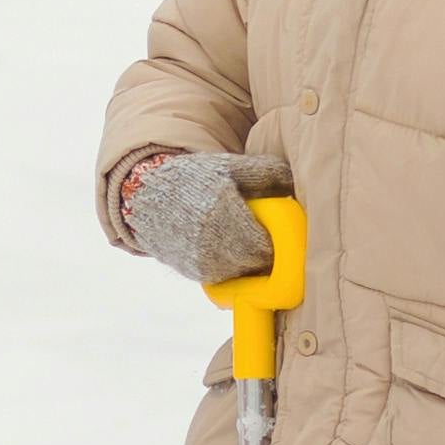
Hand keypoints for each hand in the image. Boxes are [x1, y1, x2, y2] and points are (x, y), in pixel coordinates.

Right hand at [119, 149, 290, 283]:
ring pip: (243, 274)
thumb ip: (266, 172)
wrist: (148, 197)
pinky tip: (231, 248)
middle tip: (272, 239)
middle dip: (268, 253)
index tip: (282, 232)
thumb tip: (296, 185)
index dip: (278, 241)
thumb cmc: (195, 178)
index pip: (264, 243)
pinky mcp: (194, 273)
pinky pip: (227, 278)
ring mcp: (200, 261)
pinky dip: (235, 267)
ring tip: (249, 241)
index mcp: (222, 211)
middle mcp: (209, 241)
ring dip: (252, 262)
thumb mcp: (230, 166)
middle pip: (256, 262)